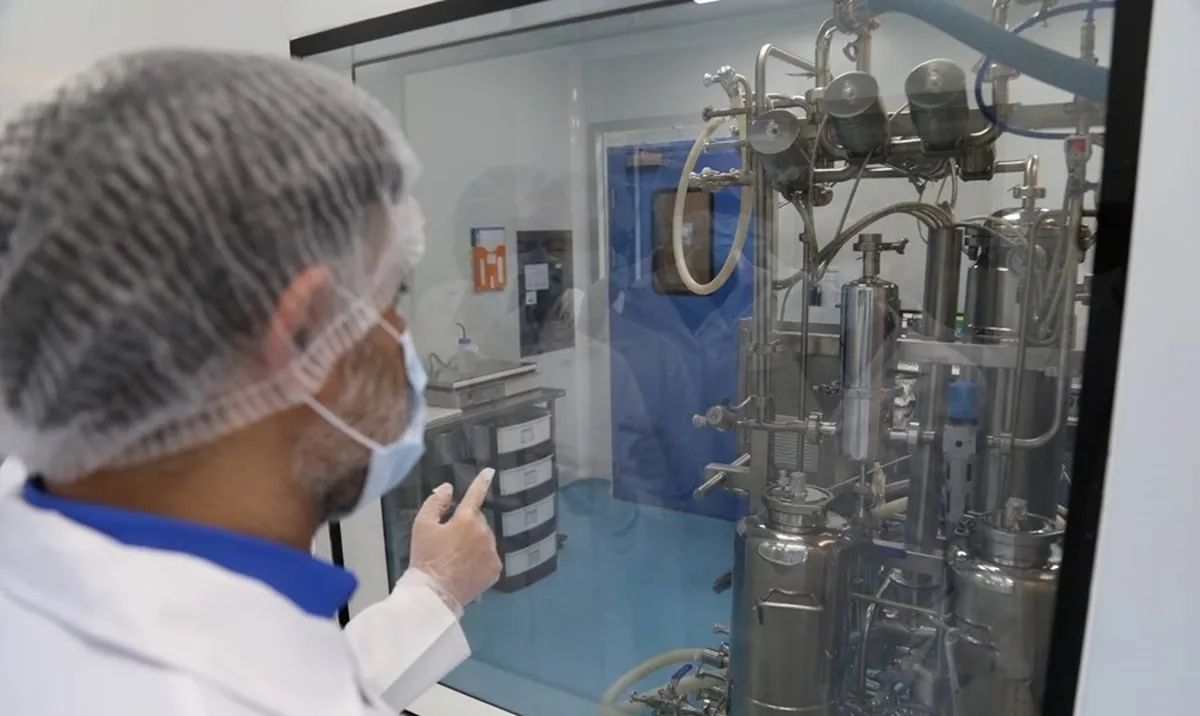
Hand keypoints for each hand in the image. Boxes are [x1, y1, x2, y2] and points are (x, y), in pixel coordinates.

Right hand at [407, 469, 501, 614]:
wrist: (435, 594)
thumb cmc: (425, 558)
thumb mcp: (421, 526)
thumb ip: (435, 503)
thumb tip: (447, 488)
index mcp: (466, 519)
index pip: (475, 495)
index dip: (481, 482)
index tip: (490, 472)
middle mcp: (484, 532)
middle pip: (476, 521)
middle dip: (466, 526)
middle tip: (448, 542)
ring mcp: (492, 551)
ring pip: (484, 539)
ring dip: (474, 542)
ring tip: (455, 558)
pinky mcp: (495, 569)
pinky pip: (489, 557)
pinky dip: (480, 559)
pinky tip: (465, 569)